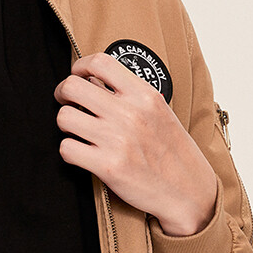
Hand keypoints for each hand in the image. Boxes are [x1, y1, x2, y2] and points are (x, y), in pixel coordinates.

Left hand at [53, 53, 219, 235]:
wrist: (189, 191)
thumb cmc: (173, 151)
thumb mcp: (159, 111)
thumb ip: (128, 93)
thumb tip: (92, 79)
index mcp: (144, 95)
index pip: (99, 62)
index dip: (79, 66)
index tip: (76, 76)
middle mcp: (130, 113)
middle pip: (72, 87)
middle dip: (63, 94)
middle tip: (67, 103)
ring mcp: (117, 140)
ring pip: (64, 118)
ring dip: (66, 125)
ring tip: (78, 131)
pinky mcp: (108, 166)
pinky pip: (67, 148)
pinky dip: (69, 151)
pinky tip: (82, 153)